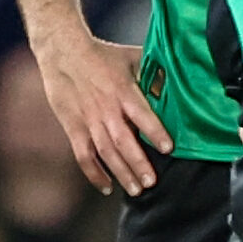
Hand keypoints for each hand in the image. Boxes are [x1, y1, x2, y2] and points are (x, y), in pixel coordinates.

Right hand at [34, 36, 171, 195]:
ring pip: (105, 152)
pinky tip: (107, 186)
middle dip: (138, 163)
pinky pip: (84, 155)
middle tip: (152, 182)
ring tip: (136, 190)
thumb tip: (180, 78)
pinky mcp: (73, 127)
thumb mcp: (130, 57)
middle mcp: (106, 108)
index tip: (169, 148)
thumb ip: (152, 70)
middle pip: (122, 140)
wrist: (62, 51)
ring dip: (121, 172)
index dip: (155, 131)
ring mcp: (88, 120)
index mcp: (122, 90)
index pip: (141, 114)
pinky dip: (94, 173)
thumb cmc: (101, 54)